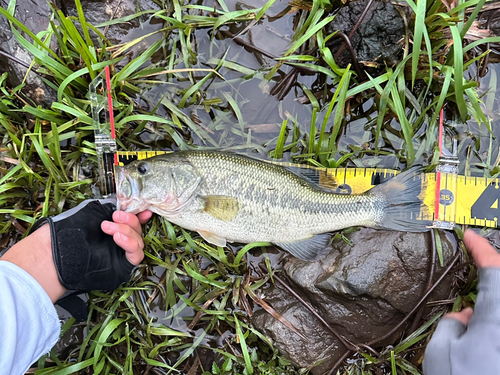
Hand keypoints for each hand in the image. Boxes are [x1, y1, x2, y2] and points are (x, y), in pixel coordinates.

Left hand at [1, 199, 151, 302]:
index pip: (134, 221)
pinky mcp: (121, 268)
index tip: (143, 209)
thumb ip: (113, 208)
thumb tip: (129, 204)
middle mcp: (119, 241)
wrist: (57, 251)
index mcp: (113, 227)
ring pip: (139, 242)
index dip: (140, 215)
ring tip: (109, 228)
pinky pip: (135, 256)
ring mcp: (120, 255)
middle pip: (138, 230)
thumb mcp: (94, 210)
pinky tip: (118, 237)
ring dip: (128, 231)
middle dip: (130, 221)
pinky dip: (130, 244)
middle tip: (115, 216)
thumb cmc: (71, 230)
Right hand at [423, 229, 499, 374]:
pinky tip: (478, 336)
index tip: (469, 235)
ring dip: (488, 304)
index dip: (482, 249)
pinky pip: (497, 326)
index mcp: (496, 316)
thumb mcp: (442, 352)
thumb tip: (465, 317)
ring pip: (497, 309)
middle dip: (490, 276)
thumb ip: (452, 325)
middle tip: (472, 276)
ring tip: (468, 318)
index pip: (494, 269)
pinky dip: (490, 321)